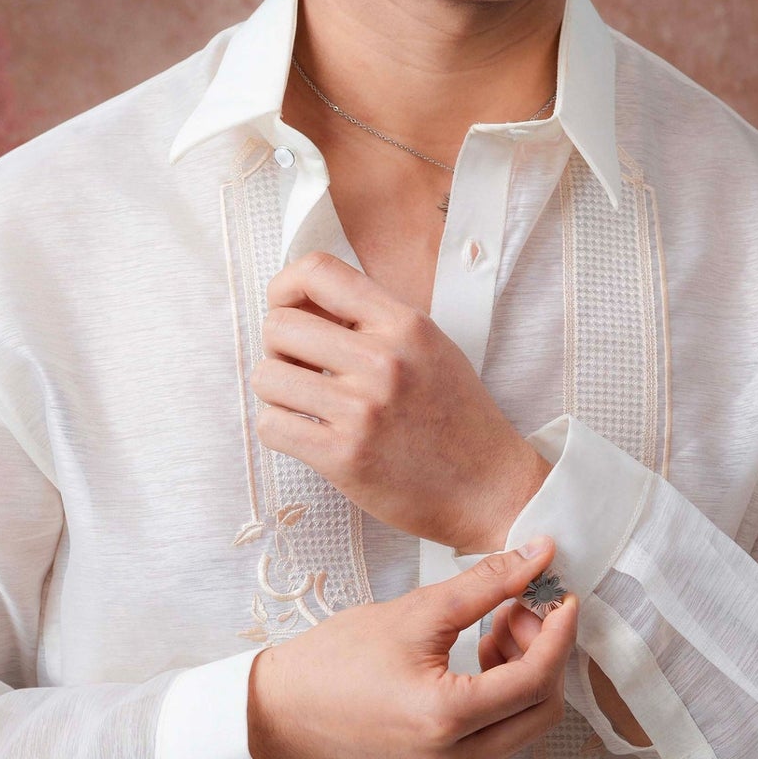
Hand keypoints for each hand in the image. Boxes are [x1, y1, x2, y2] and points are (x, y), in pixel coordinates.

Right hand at [247, 535, 579, 758]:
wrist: (283, 711)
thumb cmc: (337, 658)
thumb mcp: (416, 612)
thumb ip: (486, 584)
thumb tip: (540, 555)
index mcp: (444, 720)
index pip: (535, 680)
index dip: (559, 633)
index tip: (562, 596)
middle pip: (541, 711)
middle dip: (544, 654)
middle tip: (519, 608)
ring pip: (524, 728)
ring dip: (525, 675)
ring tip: (494, 627)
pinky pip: (499, 741)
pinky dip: (503, 699)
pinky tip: (480, 659)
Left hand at [252, 251, 550, 555]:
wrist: (490, 487)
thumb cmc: (456, 417)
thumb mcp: (429, 346)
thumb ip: (374, 319)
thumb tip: (303, 303)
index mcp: (404, 324)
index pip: (318, 271)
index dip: (284, 286)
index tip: (286, 308)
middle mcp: (383, 359)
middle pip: (279, 325)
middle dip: (279, 348)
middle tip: (300, 368)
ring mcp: (362, 409)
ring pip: (267, 376)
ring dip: (277, 391)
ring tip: (303, 402)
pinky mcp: (344, 456)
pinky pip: (272, 425)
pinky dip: (279, 428)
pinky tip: (306, 433)